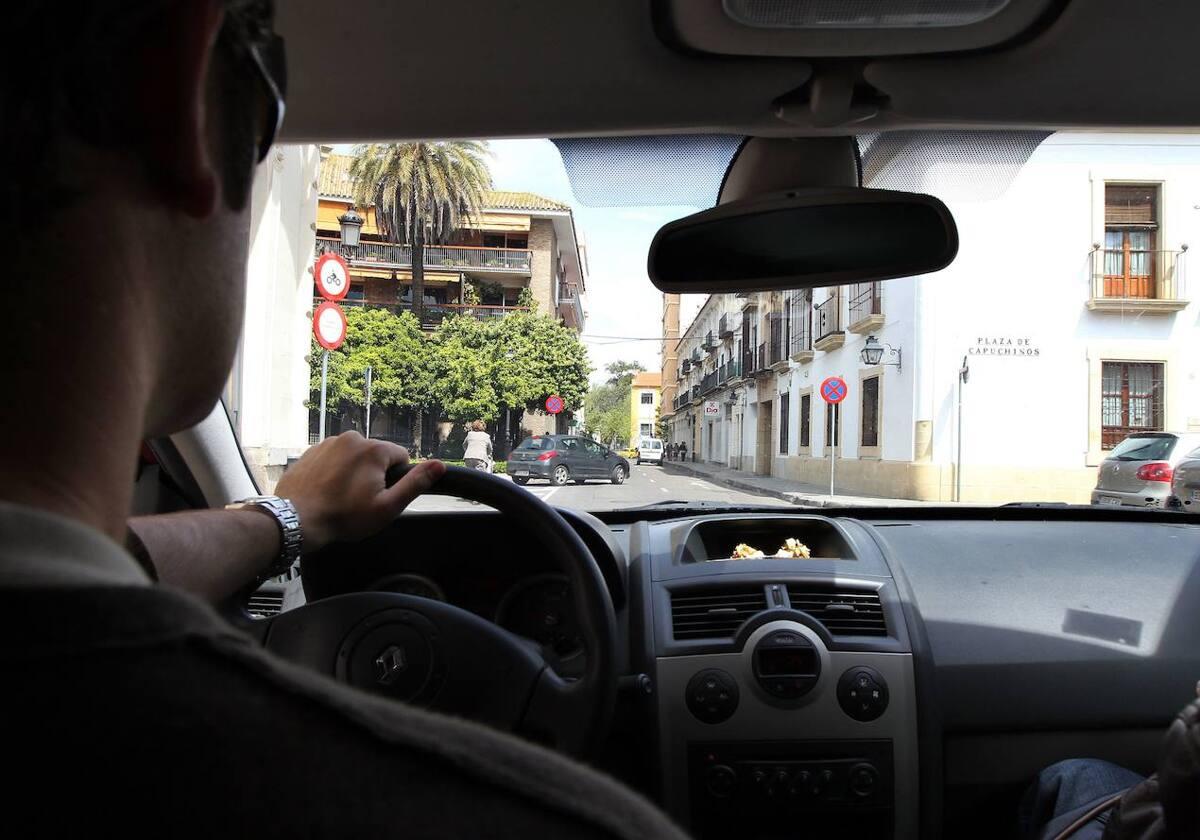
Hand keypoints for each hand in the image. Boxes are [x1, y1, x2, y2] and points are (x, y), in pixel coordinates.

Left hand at [275, 432, 445, 552]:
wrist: (297, 519)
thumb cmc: (344, 517)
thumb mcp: (387, 506)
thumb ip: (415, 483)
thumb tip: (439, 465)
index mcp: (373, 449)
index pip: (401, 457)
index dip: (395, 480)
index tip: (380, 496)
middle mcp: (352, 438)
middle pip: (376, 456)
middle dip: (374, 475)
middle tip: (360, 501)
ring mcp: (329, 443)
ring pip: (354, 457)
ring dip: (353, 472)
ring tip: (341, 497)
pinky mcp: (312, 451)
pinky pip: (334, 458)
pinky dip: (334, 471)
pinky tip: (327, 491)